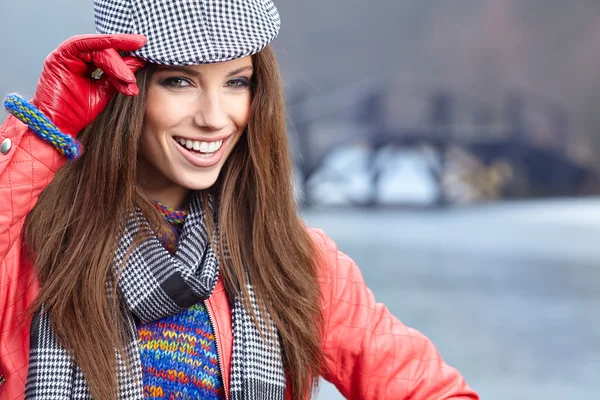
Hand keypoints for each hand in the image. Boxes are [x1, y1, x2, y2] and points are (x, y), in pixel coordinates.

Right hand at [32, 34, 146, 135]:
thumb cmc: (76, 112)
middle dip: (124, 58)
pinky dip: (103, 51)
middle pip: (104, 48)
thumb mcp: (103, 93)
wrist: (58, 127)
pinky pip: (83, 45)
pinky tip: (119, 66)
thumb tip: (138, 62)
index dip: (126, 50)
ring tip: (128, 79)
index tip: (145, 48)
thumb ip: (118, 78)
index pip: (108, 52)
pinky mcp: (59, 57)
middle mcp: (75, 56)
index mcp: (84, 63)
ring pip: (97, 48)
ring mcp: (66, 55)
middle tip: (141, 64)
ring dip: (116, 63)